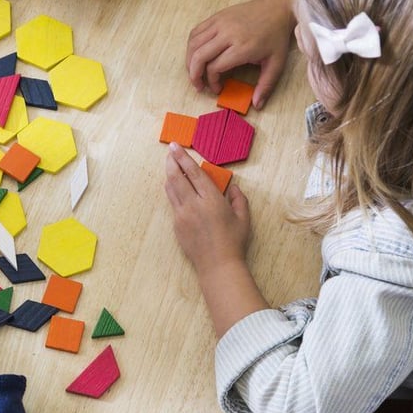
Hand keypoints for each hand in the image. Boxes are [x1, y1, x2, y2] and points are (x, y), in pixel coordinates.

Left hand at [163, 144, 251, 270]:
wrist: (218, 265)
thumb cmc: (233, 241)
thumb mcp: (243, 217)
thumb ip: (238, 198)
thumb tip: (232, 187)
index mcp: (211, 200)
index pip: (194, 173)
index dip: (184, 158)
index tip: (176, 147)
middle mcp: (194, 205)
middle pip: (177, 177)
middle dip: (171, 162)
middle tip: (170, 152)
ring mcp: (182, 215)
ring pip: (171, 189)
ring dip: (169, 175)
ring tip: (170, 165)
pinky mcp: (177, 225)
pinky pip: (172, 203)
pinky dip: (172, 191)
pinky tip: (174, 187)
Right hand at [186, 0, 294, 109]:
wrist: (275, 7)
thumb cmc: (275, 36)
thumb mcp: (276, 63)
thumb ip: (266, 85)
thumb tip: (257, 105)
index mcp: (242, 47)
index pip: (215, 67)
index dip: (212, 82)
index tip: (218, 88)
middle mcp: (228, 34)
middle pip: (199, 56)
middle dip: (194, 75)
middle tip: (198, 86)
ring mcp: (220, 23)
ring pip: (193, 44)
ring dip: (189, 61)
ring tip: (194, 72)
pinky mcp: (216, 17)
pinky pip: (195, 32)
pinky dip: (192, 47)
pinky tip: (196, 56)